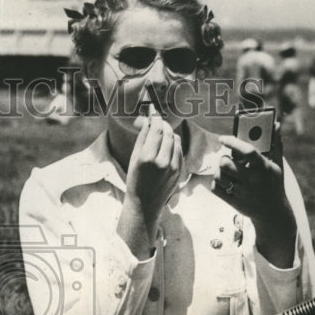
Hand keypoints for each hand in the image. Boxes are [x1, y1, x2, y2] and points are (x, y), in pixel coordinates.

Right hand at [124, 106, 183, 226]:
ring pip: (176, 140)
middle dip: (163, 124)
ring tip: (161, 133)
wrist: (145, 204)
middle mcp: (162, 162)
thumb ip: (142, 137)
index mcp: (147, 158)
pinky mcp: (180, 171)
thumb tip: (148, 119)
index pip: (156, 130)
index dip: (155, 117)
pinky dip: (175, 144)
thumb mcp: (134, 158)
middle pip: (168, 133)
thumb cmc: (135, 180)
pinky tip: (167, 146)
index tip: (153, 110)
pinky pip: (180, 150)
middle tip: (157, 121)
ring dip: (170, 133)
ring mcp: (173, 167)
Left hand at [215, 123, 296, 266]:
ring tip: (228, 172)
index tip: (223, 138)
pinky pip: (216, 188)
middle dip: (224, 159)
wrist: (272, 213)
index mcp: (264, 168)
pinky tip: (225, 182)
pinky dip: (217, 183)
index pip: (247, 151)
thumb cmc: (274, 184)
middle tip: (228, 160)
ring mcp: (242, 192)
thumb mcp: (277, 165)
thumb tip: (276, 124)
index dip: (233, 142)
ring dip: (220, 171)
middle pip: (226, 164)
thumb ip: (275, 144)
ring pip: (219, 175)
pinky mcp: (233, 202)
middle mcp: (253, 180)